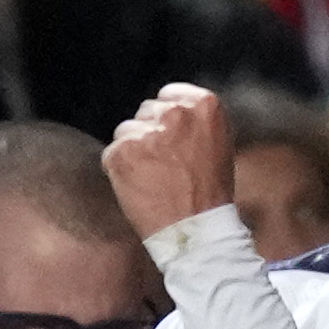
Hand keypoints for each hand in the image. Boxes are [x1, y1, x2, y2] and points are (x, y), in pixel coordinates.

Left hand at [104, 84, 234, 239]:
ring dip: (134, 152)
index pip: (169, 95)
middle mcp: (175, 113)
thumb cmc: (209, 194)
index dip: (167, 121)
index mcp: (205, 106)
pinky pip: (111, 155)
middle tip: (166, 168)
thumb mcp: (217, 145)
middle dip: (150, 135)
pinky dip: (119, 172)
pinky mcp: (122, 153)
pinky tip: (140, 189)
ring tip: (155, 180)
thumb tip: (167, 108)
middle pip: (146, 111)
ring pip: (126, 131)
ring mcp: (147, 133)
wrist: (196, 232)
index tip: (172, 142)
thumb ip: (194, 122)